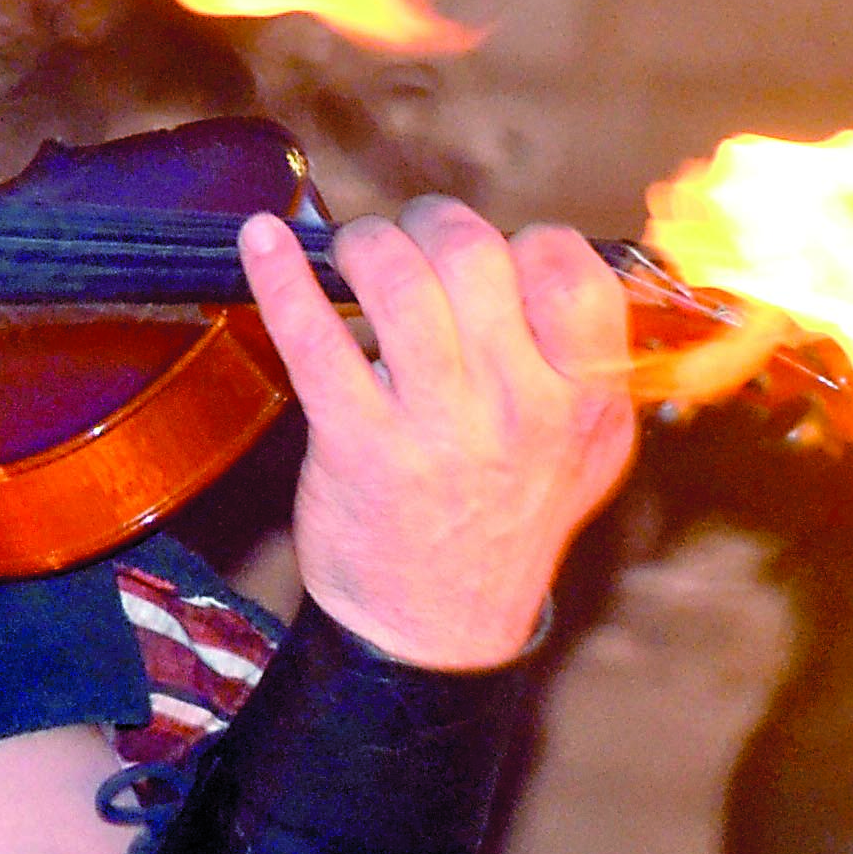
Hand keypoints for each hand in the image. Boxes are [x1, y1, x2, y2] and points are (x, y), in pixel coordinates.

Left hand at [239, 199, 635, 669]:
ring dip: (364, 244)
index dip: (523, 242)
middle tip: (408, 240)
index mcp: (583, 400)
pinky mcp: (355, 443)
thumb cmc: (508, 524)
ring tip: (355, 255)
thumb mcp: (588, 454)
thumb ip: (593, 363)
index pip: (568, 268)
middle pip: (473, 254)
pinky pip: (313, 338)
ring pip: (397, 280)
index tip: (494, 259)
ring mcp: (435, 426)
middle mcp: (518, 408)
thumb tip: (562, 264)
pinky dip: (278, 277)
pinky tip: (259, 242)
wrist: (437, 630)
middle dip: (429, 224)